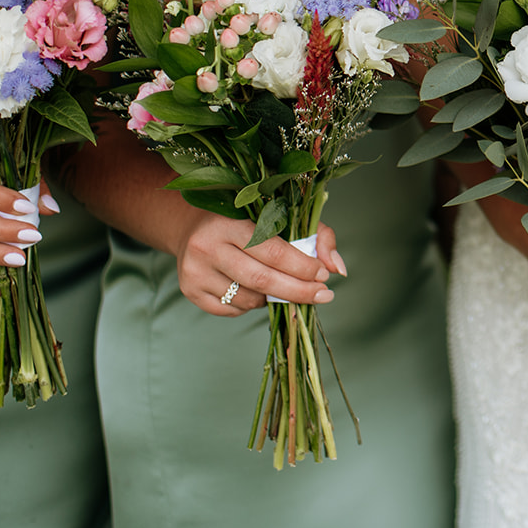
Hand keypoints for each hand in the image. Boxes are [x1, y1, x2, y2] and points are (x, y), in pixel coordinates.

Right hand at [171, 212, 342, 317]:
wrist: (194, 229)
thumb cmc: (246, 221)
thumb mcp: (281, 216)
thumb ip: (317, 236)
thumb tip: (337, 268)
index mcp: (229, 223)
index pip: (273, 251)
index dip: (303, 267)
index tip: (324, 276)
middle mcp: (207, 247)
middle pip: (262, 280)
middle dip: (299, 291)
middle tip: (323, 295)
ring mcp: (195, 272)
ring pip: (249, 299)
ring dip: (275, 298)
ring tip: (285, 287)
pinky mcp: (190, 292)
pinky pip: (233, 311)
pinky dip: (253, 305)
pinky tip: (258, 292)